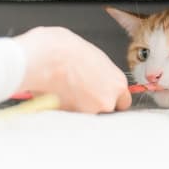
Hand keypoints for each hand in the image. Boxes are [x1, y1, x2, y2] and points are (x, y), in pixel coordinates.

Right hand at [15, 27, 131, 113]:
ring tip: (65, 88)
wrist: (45, 57)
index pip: (123, 101)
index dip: (110, 98)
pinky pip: (69, 116)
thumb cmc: (66, 50)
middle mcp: (107, 101)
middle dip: (94, 103)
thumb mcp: (94, 57)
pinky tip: (56, 94)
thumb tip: (96, 78)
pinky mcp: (70, 118)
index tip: (101, 95)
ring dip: (77, 106)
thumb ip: (101, 74)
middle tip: (80, 90)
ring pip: (86, 113)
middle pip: (105, 109)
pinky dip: (63, 108)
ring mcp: (88, 111)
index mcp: (117, 83)